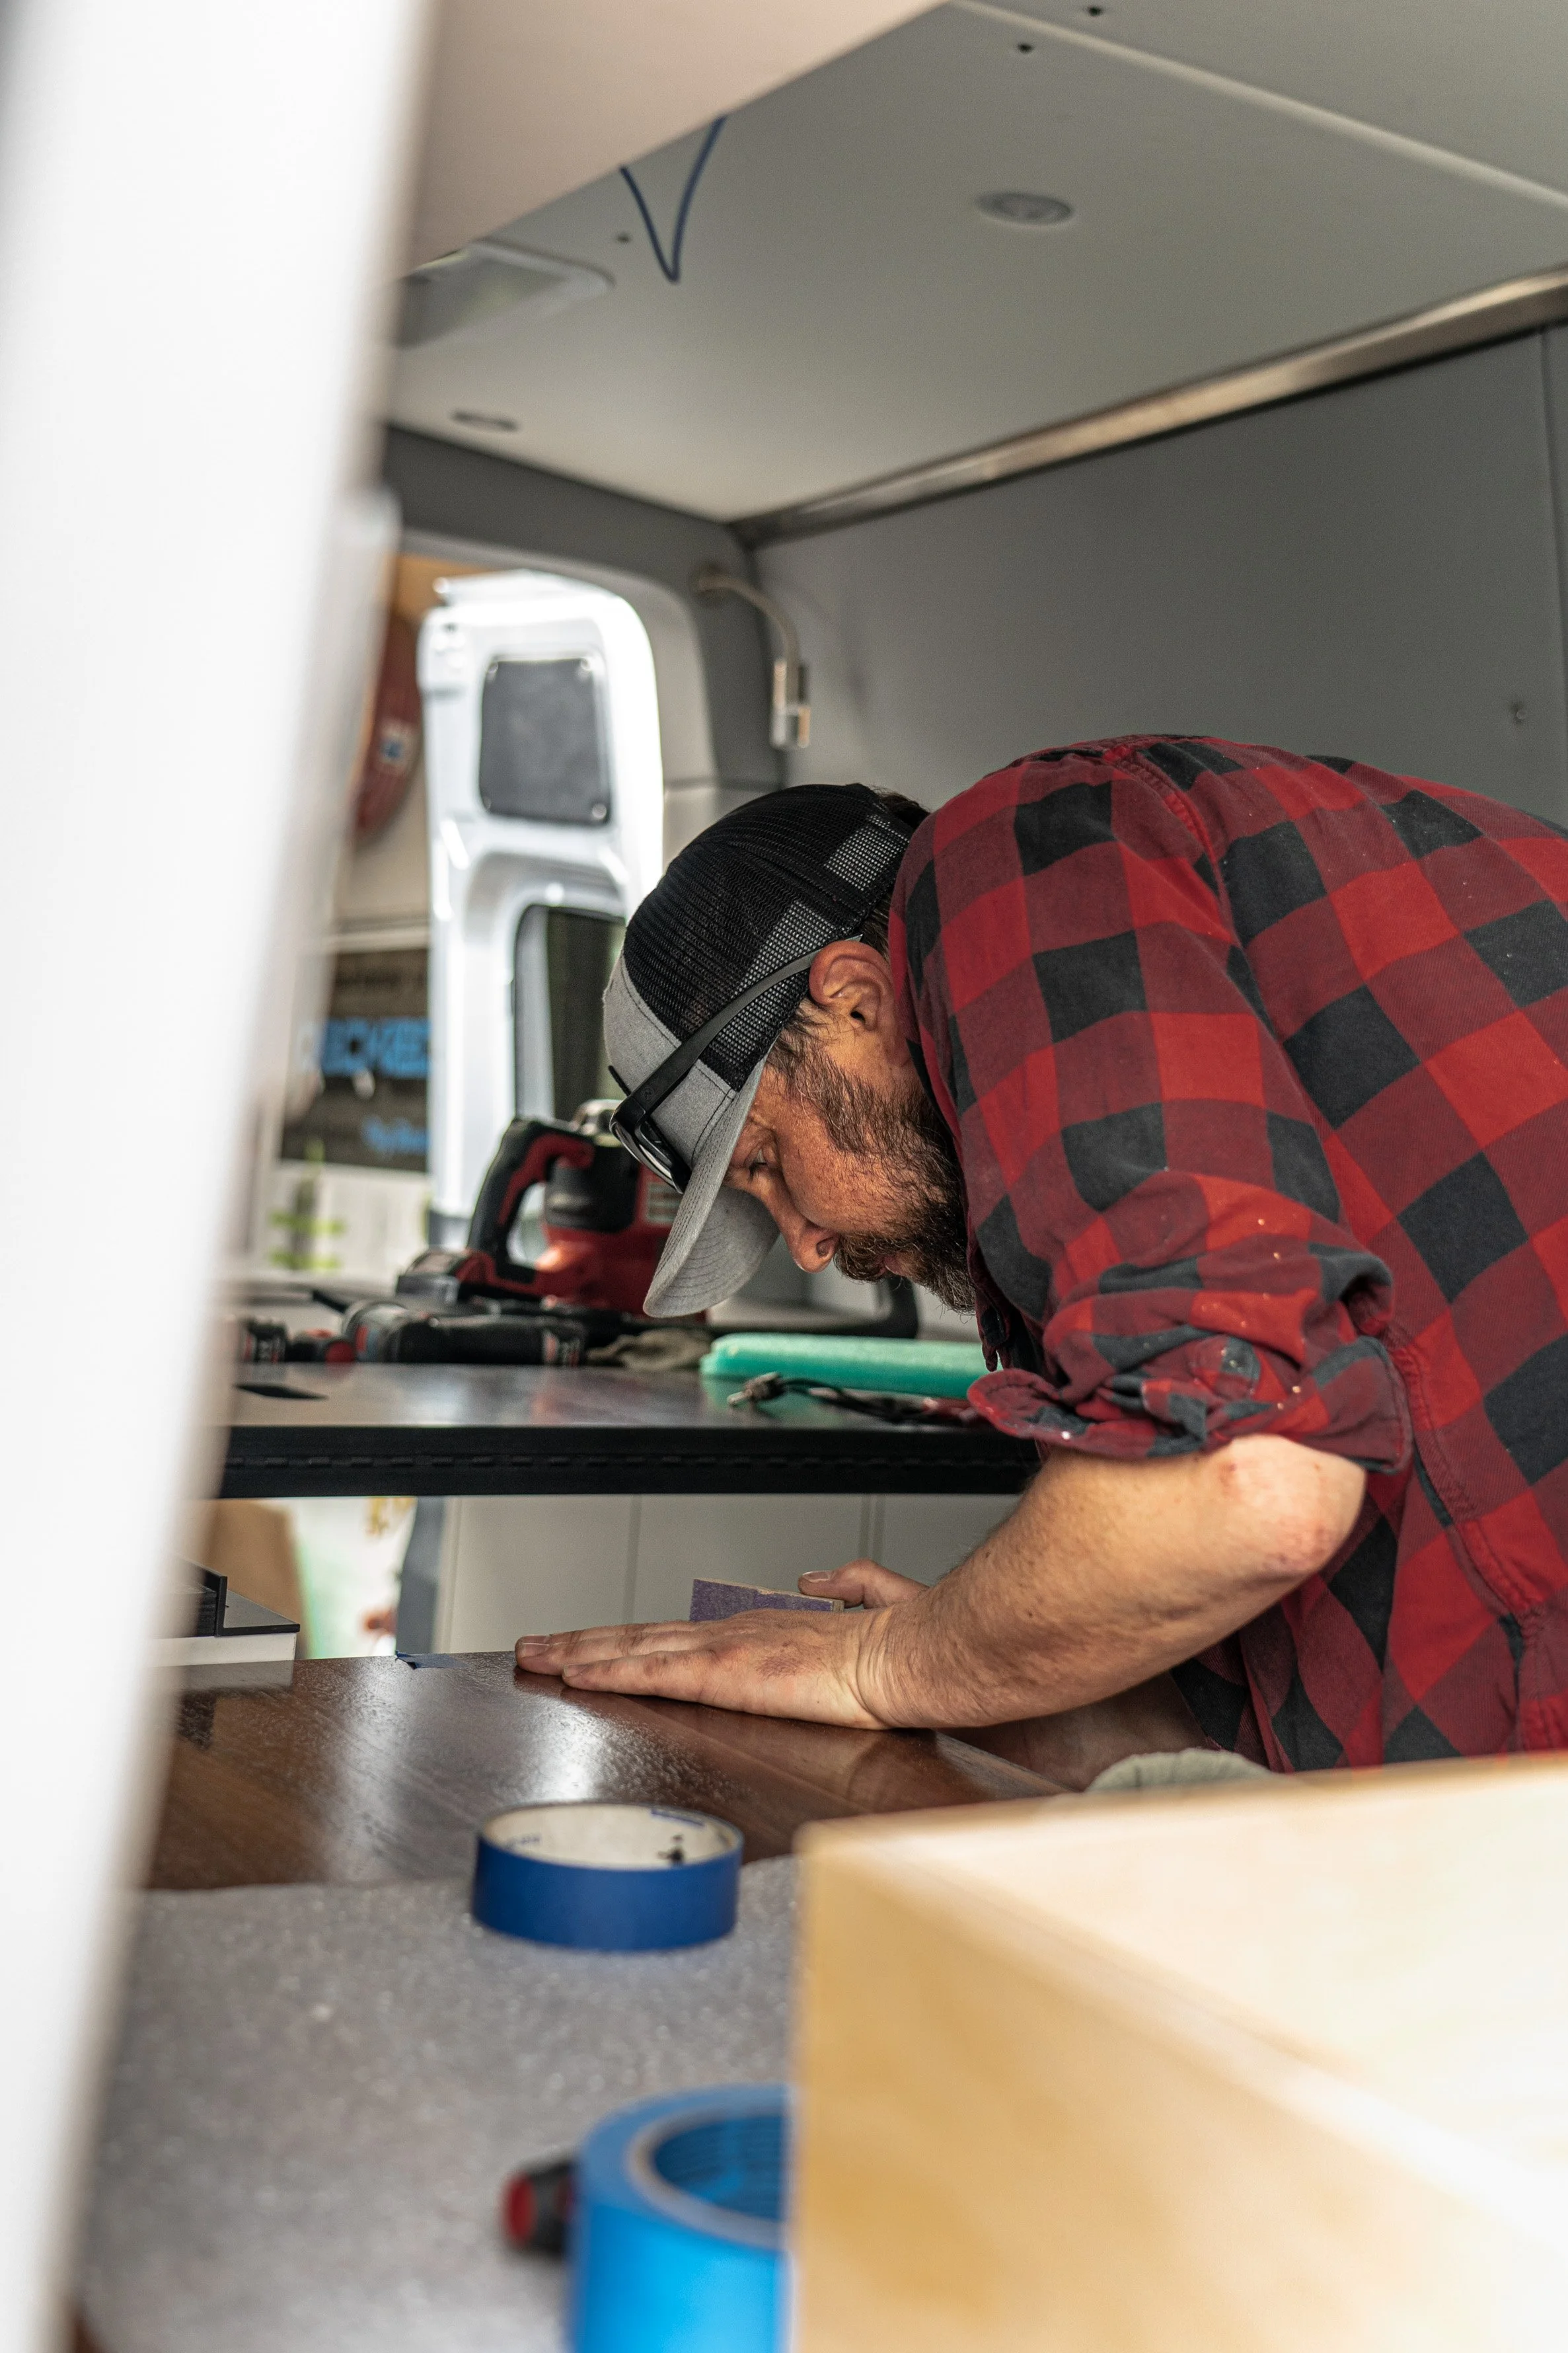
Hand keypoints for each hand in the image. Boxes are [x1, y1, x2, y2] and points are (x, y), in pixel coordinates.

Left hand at [514, 1557, 925, 1725]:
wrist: (913, 1655)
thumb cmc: (900, 1644)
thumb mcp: (867, 1608)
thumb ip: (842, 1588)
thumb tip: (815, 1578)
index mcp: (760, 1630)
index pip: (677, 1635)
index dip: (628, 1638)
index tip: (591, 1644)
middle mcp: (733, 1634)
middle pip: (640, 1637)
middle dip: (582, 1643)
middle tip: (534, 1645)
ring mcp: (727, 1651)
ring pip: (634, 1651)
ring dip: (579, 1654)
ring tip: (535, 1657)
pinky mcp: (729, 1675)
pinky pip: (655, 1676)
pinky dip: (610, 1674)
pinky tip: (575, 1676)